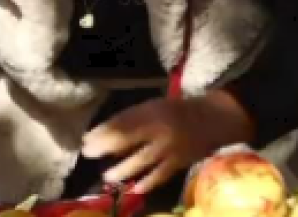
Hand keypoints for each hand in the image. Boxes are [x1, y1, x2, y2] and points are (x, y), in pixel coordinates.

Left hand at [82, 91, 254, 193]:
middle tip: (88, 154)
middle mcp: (160, 127)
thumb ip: (130, 120)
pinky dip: (148, 182)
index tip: (85, 138)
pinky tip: (135, 189)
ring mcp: (171, 146)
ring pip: (143, 160)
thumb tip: (102, 135)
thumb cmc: (175, 111)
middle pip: (129, 138)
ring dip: (123, 168)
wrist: (212, 119)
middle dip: (106, 146)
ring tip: (108, 176)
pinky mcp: (180, 162)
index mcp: (152, 111)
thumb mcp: (152, 107)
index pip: (122, 121)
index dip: (103, 130)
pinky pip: (162, 174)